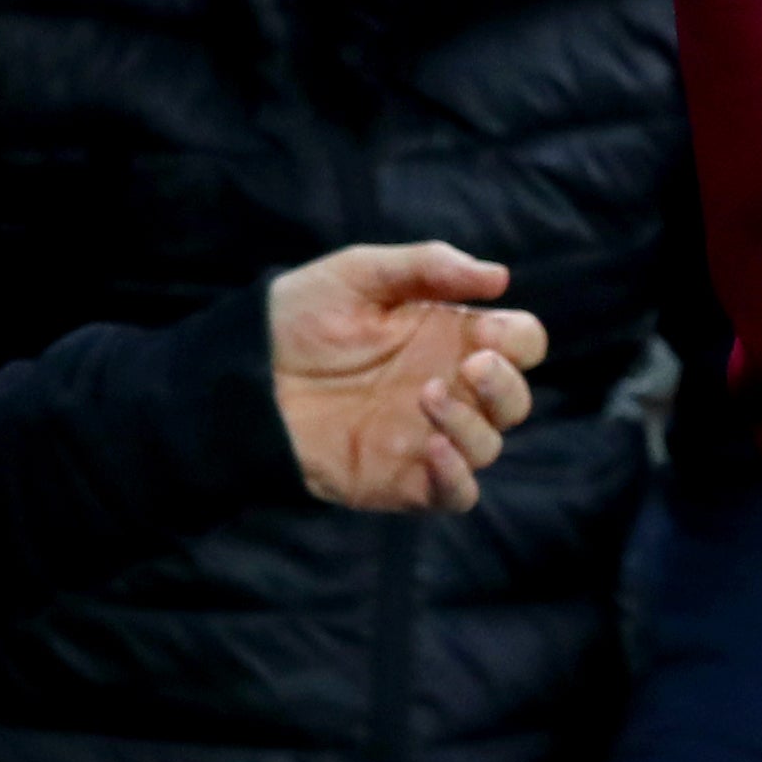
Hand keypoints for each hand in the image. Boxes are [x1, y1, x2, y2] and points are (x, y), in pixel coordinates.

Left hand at [270, 245, 545, 514]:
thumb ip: (429, 266)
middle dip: (505, 383)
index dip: (519, 341)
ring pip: (491, 444)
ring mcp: (429, 436)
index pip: (521, 343)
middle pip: (516, 399)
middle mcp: (450, 387)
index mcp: (451, 337)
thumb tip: (500, 278)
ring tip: (427, 398)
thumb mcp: (360, 273)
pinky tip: (432, 448)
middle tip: (470, 365)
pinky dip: (458, 477)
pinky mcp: (404, 481)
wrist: (240, 378)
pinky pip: (458, 494)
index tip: (489, 334)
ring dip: (474, 423)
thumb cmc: (298, 317)